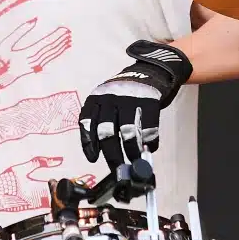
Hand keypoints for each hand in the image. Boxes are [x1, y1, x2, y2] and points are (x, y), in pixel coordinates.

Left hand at [80, 41, 192, 171]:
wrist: (151, 70)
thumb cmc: (125, 93)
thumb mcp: (107, 100)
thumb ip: (102, 121)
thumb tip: (101, 153)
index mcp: (96, 98)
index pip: (87, 122)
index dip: (89, 143)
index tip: (93, 158)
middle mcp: (111, 97)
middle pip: (107, 132)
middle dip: (112, 155)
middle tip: (117, 169)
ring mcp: (131, 98)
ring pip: (127, 132)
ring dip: (131, 151)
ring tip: (134, 161)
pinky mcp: (150, 100)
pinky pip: (149, 127)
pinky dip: (149, 141)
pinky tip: (149, 148)